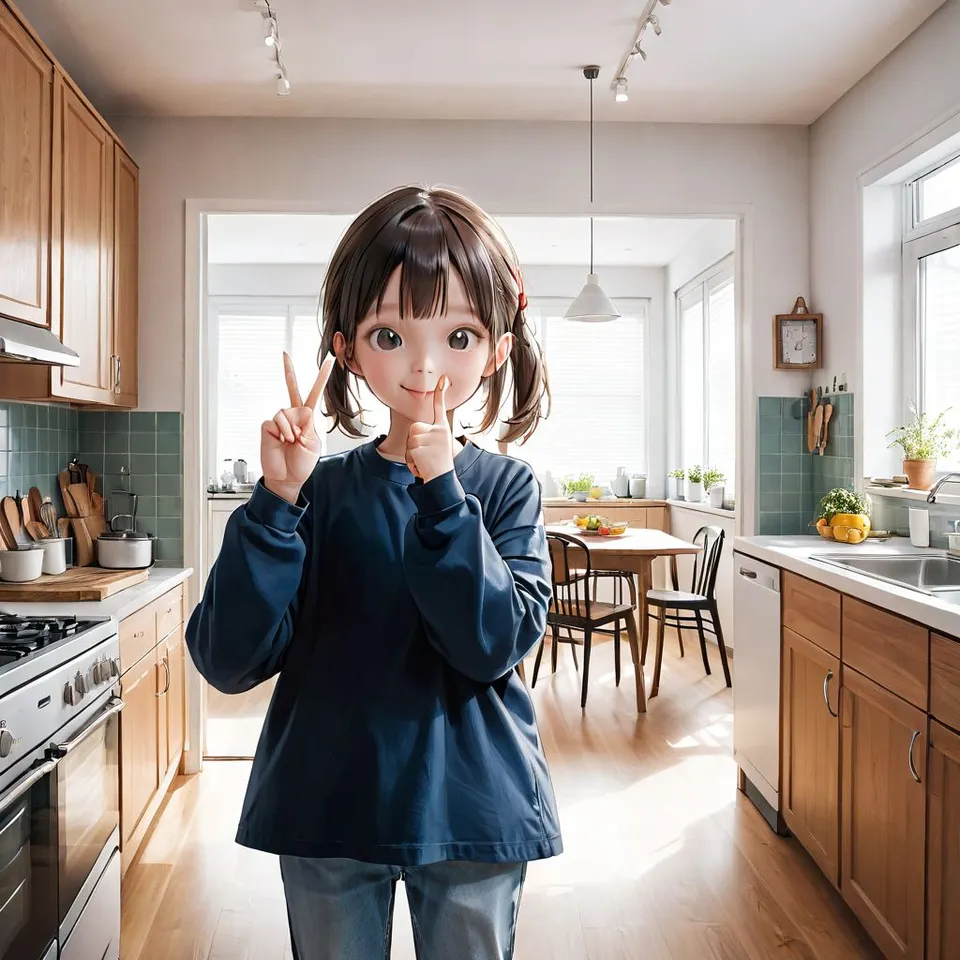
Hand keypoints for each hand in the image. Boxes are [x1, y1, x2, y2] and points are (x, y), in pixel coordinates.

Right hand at [261, 352, 335, 502]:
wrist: (287, 477)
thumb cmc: (301, 463)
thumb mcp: (312, 444)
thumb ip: (308, 425)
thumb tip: (300, 411)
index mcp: (307, 419)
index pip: (314, 394)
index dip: (321, 379)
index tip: (328, 362)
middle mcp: (292, 416)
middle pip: (291, 389)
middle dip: (288, 372)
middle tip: (284, 354)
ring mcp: (279, 420)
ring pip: (287, 412)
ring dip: (292, 429)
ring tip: (292, 442)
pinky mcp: (268, 426)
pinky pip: (276, 421)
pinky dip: (283, 432)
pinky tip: (283, 441)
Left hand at [405, 376, 453, 483]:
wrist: (443, 481)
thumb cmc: (439, 464)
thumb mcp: (438, 446)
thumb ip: (428, 435)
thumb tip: (415, 431)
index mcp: (443, 429)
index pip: (440, 407)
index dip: (441, 392)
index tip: (443, 378)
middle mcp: (439, 431)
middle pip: (414, 427)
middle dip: (414, 441)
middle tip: (426, 454)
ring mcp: (430, 439)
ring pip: (410, 439)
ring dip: (412, 452)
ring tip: (425, 460)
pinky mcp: (421, 448)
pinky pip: (408, 451)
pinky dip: (411, 461)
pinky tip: (422, 465)